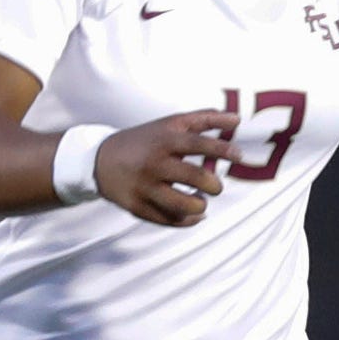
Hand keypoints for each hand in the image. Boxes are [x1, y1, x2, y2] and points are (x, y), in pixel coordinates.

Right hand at [98, 111, 237, 226]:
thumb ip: (204, 119)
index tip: (239, 155)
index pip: (199, 144)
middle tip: (216, 186)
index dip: (223, 150)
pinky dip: (187, 220)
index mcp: (164, 140)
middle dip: (214, 185)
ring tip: (201, 200)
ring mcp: (145, 187)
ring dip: (200, 206)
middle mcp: (154, 163)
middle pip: (195, 178)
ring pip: (183, 206)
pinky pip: (169, 220)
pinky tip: (193, 213)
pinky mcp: (138, 207)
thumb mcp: (170, 124)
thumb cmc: (145, 140)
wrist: (100, 161)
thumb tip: (238, 119)